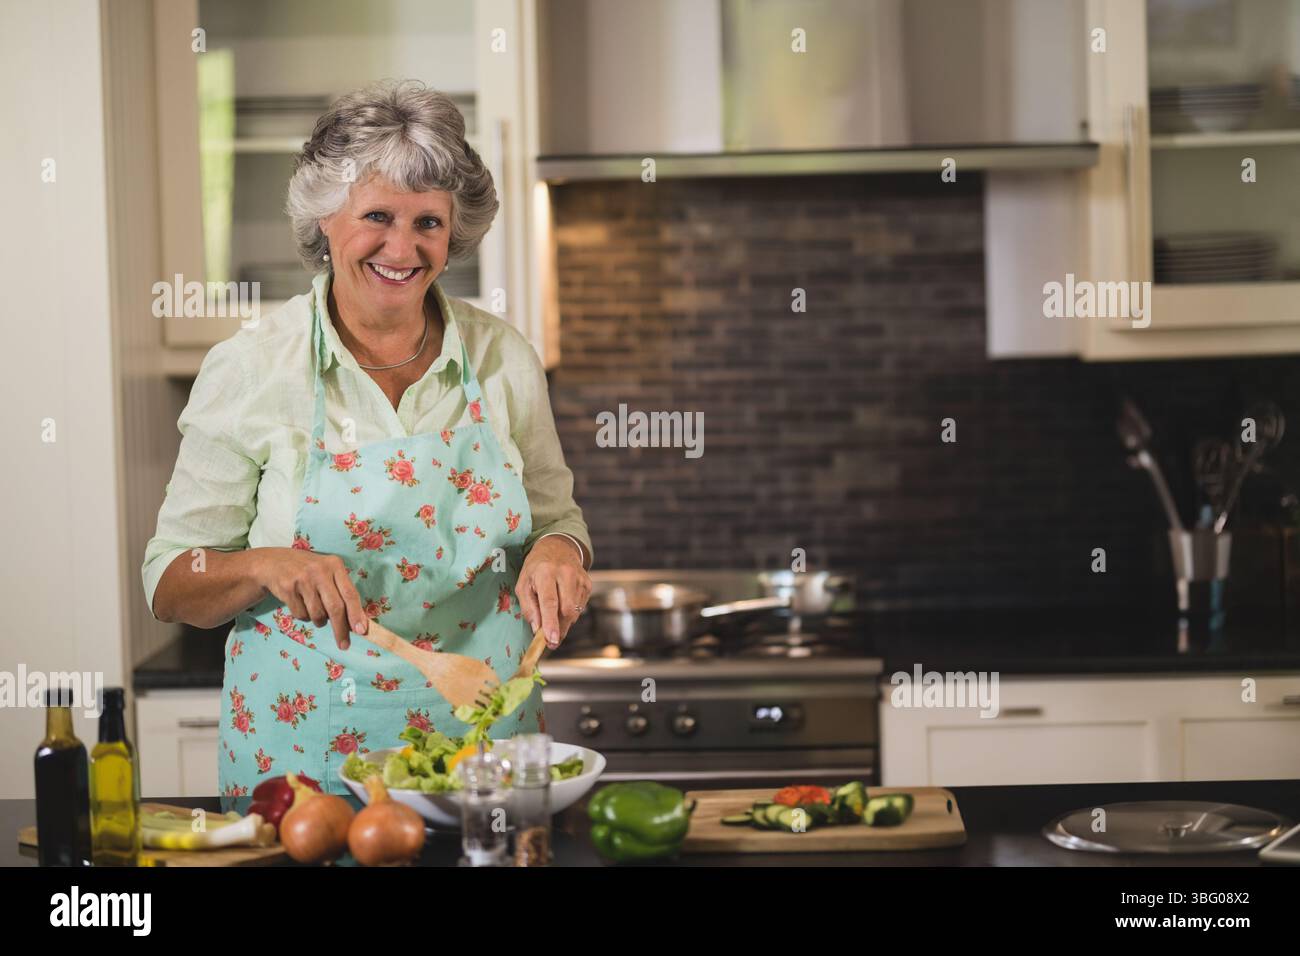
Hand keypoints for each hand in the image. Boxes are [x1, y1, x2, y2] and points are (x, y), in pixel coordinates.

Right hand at [252, 548, 367, 650]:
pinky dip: (303, 616)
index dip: (356, 614)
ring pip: (318, 614)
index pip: (350, 593)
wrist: (272, 563)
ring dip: (319, 620)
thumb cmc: (307, 571)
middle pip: (335, 607)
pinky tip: (300, 604)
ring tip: (315, 610)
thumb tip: (357, 622)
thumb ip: (341, 592)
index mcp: (335, 564)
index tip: (361, 631)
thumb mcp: (326, 573)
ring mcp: (303, 579)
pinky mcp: (288, 588)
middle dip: (341, 629)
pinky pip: (301, 614)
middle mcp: (320, 570)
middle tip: (344, 644)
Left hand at [516, 537, 590, 647]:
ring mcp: (580, 578)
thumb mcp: (523, 584)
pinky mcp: (588, 583)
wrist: (558, 547)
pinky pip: (580, 607)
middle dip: (559, 628)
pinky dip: (570, 613)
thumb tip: (537, 629)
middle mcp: (566, 573)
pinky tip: (562, 603)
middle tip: (550, 639)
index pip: (549, 601)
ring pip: (574, 612)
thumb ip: (528, 607)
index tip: (551, 639)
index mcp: (546, 572)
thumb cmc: (536, 568)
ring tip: (553, 615)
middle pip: (566, 610)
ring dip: (563, 622)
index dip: (550, 623)